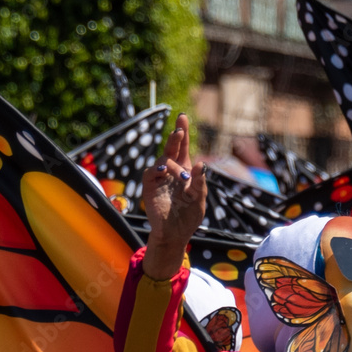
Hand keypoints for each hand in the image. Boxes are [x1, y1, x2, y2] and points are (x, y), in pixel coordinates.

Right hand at [142, 114, 206, 279]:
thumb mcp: (199, 199)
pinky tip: (164, 170)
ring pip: (164, 160)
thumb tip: (201, 164)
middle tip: (180, 128)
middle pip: (171, 148)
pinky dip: (157, 170)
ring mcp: (159, 178)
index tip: (183, 117)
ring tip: (182, 176)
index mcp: (184, 171)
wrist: (175, 234)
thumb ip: (200, 183)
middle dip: (176, 136)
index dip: (182, 133)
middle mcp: (171, 171)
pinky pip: (151, 173)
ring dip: (173, 165)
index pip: (183, 148)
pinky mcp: (150, 187)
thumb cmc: (188, 217)